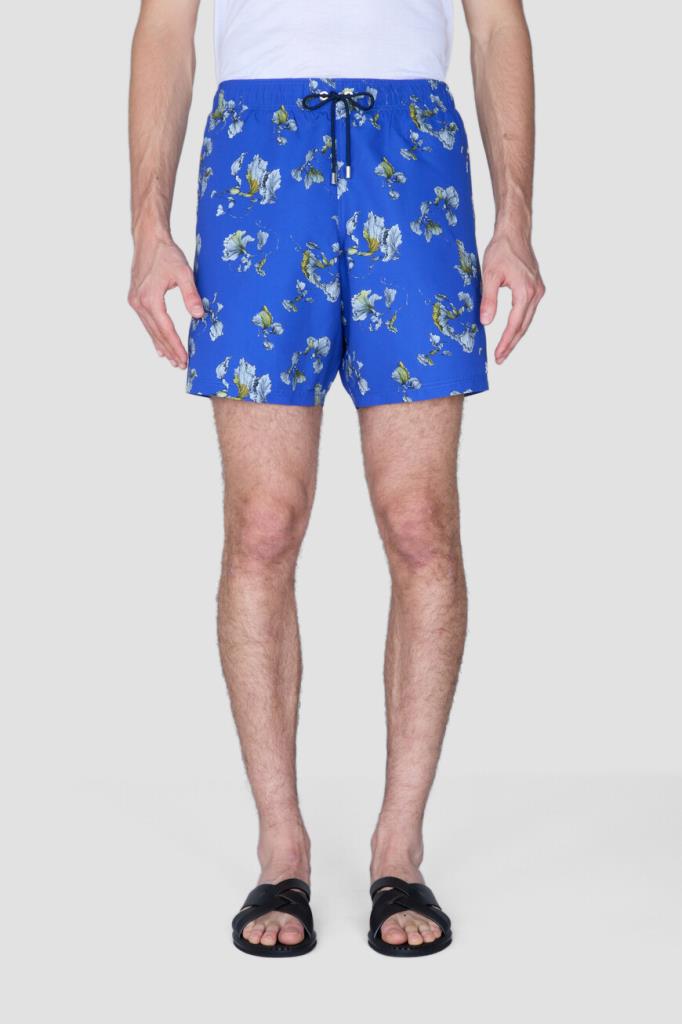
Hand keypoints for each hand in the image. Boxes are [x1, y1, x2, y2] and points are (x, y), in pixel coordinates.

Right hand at [128, 233, 203, 368]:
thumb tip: (199, 315)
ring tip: (172, 360)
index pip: (166, 329)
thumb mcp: (184, 273)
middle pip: (157, 333)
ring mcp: (135, 301)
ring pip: (150, 329)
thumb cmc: (166, 253)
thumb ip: (191, 295)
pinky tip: (159, 346)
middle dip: (169, 350)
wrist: (148, 238)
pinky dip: (154, 335)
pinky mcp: (135, 298)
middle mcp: (139, 303)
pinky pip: (146, 322)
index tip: (184, 359)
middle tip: (181, 365)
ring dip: (161, 345)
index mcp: (150, 299)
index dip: (176, 346)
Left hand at [480, 229, 544, 363]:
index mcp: (525, 292)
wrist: (514, 233)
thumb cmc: (502, 250)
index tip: (498, 356)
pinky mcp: (536, 287)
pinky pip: (528, 311)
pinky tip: (512, 331)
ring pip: (527, 320)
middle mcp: (536, 293)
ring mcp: (538, 290)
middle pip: (524, 326)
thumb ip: (488, 300)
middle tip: (500, 359)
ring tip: (504, 349)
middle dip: (511, 343)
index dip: (506, 342)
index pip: (515, 324)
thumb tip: (486, 323)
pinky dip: (520, 323)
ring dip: (516, 335)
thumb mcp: (489, 275)